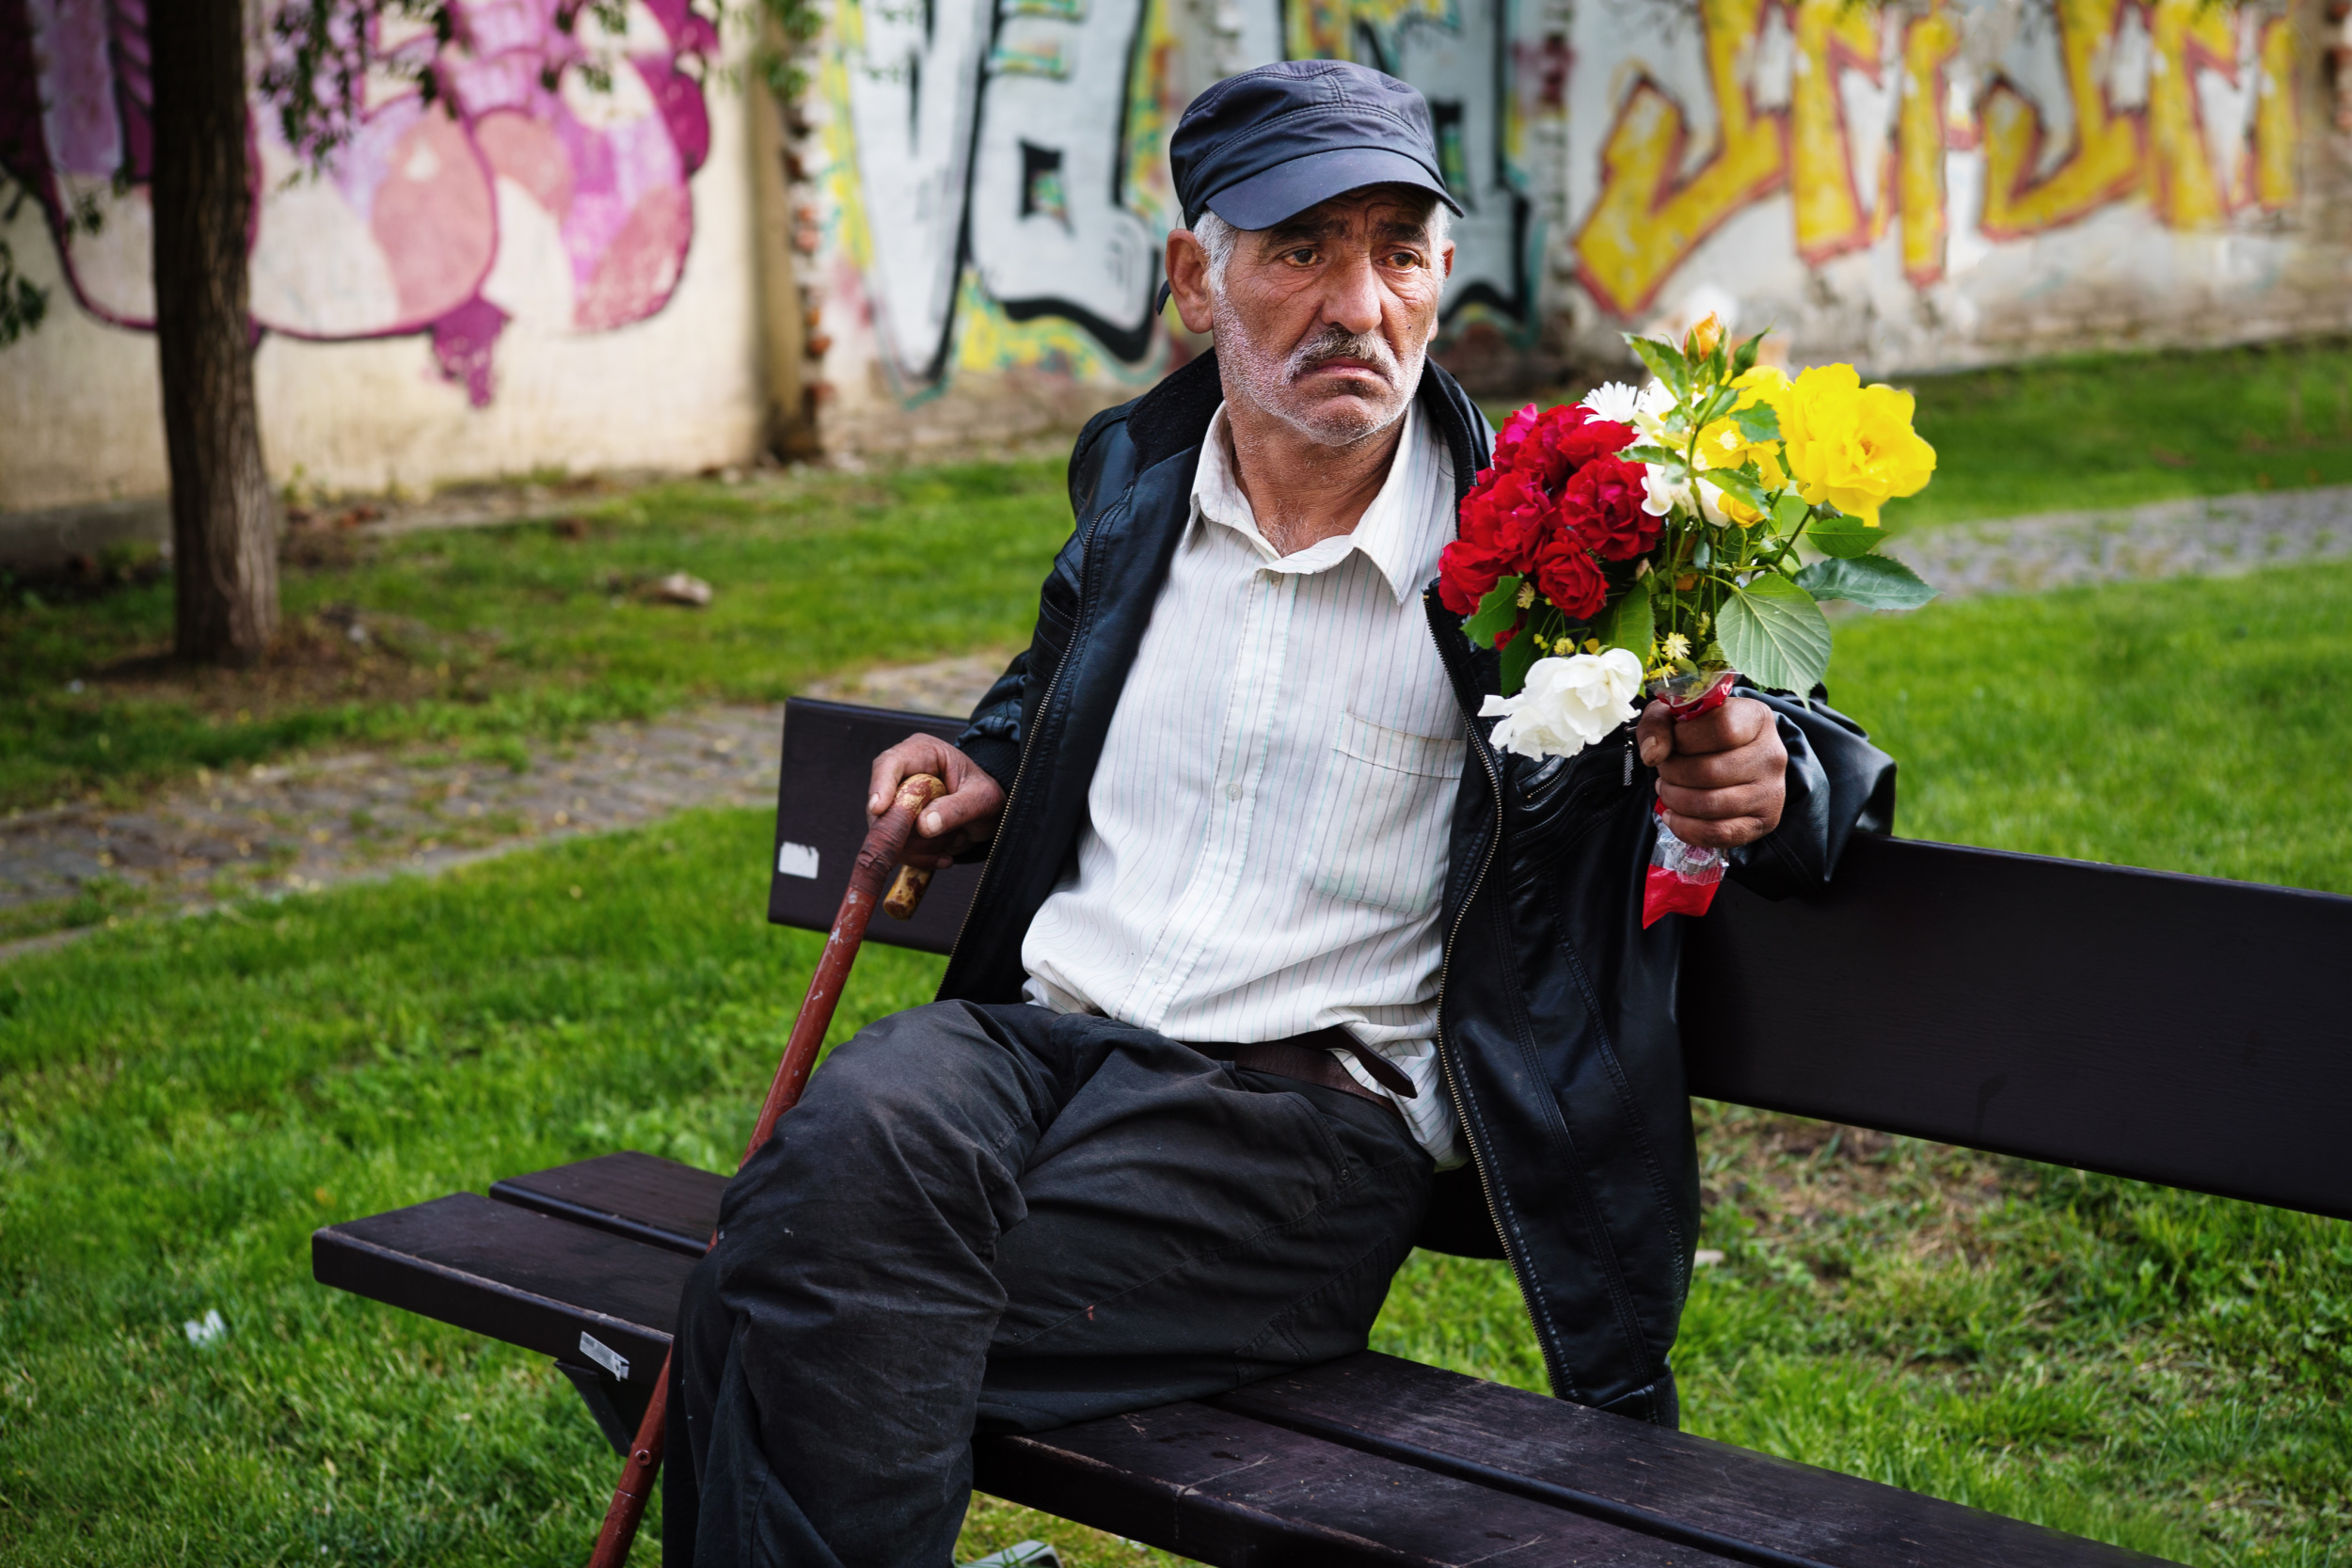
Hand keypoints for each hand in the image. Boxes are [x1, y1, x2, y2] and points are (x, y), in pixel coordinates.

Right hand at [867, 734, 1006, 870]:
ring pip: (887, 830)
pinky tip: (943, 856)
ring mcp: (897, 801)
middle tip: (933, 837)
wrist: (988, 814)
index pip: (890, 763)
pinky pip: (896, 847)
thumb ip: (957, 809)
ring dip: (919, 845)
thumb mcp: (982, 799)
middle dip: (905, 828)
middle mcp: (903, 773)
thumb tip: (924, 825)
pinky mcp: (897, 825)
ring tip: (951, 839)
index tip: (879, 809)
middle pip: (882, 802)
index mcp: (923, 752)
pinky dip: (918, 857)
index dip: (881, 786)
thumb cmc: (985, 796)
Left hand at [1634, 695, 1786, 848]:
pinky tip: (1673, 815)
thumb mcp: (1674, 715)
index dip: (1685, 738)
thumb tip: (1653, 755)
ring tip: (1668, 789)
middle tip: (1665, 769)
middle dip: (1673, 773)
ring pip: (1711, 804)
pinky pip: (1718, 833)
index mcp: (1756, 718)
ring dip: (1675, 799)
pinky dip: (1685, 827)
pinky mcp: (1764, 821)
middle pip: (1710, 771)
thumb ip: (1657, 725)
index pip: (1721, 728)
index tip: (1673, 742)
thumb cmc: (1700, 733)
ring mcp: (1771, 790)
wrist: (1730, 757)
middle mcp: (1771, 754)